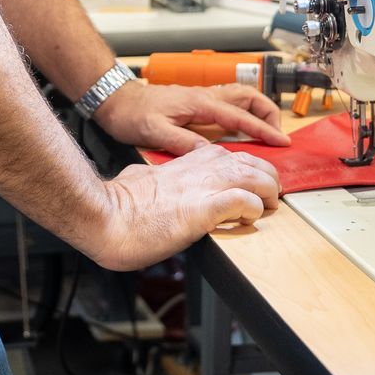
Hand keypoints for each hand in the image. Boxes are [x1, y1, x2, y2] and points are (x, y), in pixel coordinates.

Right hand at [83, 144, 282, 270]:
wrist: (103, 217)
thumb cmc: (115, 206)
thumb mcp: (137, 179)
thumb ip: (149, 178)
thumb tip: (143, 181)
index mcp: (185, 163)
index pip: (229, 155)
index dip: (247, 169)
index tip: (251, 184)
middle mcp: (199, 169)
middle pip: (250, 161)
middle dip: (267, 178)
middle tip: (271, 196)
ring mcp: (202, 187)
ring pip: (254, 176)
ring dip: (268, 192)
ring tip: (269, 206)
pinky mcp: (203, 210)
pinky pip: (243, 202)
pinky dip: (252, 210)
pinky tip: (248, 219)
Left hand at [93, 80, 290, 154]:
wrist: (116, 100)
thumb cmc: (132, 114)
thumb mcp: (155, 132)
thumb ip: (183, 143)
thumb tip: (209, 154)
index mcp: (199, 103)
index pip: (240, 116)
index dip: (263, 130)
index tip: (281, 142)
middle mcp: (205, 96)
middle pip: (249, 96)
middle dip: (269, 112)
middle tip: (278, 134)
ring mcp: (201, 97)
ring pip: (240, 96)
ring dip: (257, 110)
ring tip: (266, 131)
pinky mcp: (196, 102)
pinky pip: (228, 104)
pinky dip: (242, 113)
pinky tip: (240, 130)